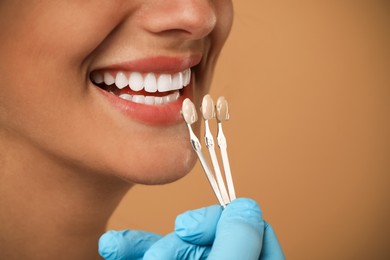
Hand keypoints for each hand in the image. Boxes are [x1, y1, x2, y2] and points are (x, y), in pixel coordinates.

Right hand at [98, 198, 283, 259]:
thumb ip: (239, 245)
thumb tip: (245, 207)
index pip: (253, 231)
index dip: (225, 220)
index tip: (193, 226)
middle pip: (211, 235)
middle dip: (179, 240)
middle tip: (163, 252)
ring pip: (178, 245)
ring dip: (147, 243)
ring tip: (123, 247)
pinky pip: (152, 255)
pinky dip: (132, 249)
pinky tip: (112, 243)